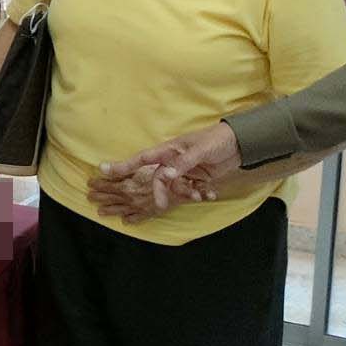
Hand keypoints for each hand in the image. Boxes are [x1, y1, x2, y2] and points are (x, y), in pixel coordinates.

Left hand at [87, 163, 174, 222]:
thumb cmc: (161, 174)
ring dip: (108, 210)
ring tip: (100, 212)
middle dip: (98, 198)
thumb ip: (120, 169)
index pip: (106, 186)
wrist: (180, 188)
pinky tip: (125, 220)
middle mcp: (130, 199)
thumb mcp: (139, 167)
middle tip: (89, 197)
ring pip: (119, 210)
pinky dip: (129, 220)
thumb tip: (102, 168)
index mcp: (126, 186)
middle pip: (109, 199)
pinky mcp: (148, 213)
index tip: (90, 183)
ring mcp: (138, 208)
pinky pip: (136, 218)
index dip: (97, 184)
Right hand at [98, 122, 240, 210]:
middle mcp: (173, 161)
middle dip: (160, 192)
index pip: (142, 158)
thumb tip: (165, 176)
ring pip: (176, 187)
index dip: (123, 165)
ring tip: (201, 195)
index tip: (103, 170)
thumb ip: (182, 163)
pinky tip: (210, 195)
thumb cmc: (217, 139)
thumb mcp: (200, 149)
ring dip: (186, 194)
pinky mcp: (198, 177)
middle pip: (158, 179)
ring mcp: (185, 170)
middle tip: (162, 205)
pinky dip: (200, 194)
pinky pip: (192, 190)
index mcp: (169, 150)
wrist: (242, 143)